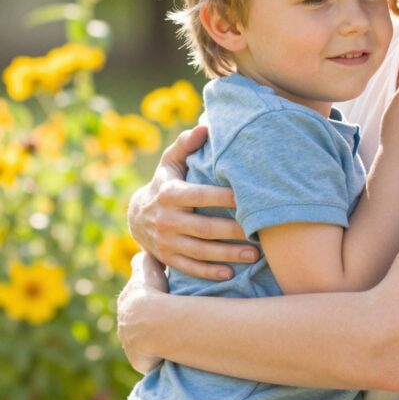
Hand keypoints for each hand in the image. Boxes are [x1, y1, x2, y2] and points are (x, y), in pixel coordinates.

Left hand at [117, 253, 168, 373]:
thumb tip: (145, 249)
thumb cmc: (153, 292)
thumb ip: (144, 260)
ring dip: (156, 341)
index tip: (164, 299)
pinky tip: (173, 353)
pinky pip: (151, 360)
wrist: (152, 321)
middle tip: (171, 320)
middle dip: (151, 323)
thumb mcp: (148, 268)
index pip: (137, 302)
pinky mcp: (141, 361)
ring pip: (144, 343)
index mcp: (126, 305)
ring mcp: (131, 346)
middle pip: (138, 324)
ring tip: (175, 338)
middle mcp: (124, 327)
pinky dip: (160, 357)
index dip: (151, 299)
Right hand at [127, 126, 257, 279]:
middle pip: (204, 228)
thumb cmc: (166, 182)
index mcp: (170, 194)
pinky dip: (209, 273)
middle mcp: (166, 219)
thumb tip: (205, 125)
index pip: (200, 195)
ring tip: (254, 256)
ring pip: (200, 252)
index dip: (223, 197)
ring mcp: (166, 242)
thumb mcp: (171, 162)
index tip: (249, 198)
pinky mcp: (167, 258)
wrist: (137, 216)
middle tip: (260, 232)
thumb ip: (187, 144)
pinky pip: (189, 268)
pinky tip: (230, 274)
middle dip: (233, 232)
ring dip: (227, 255)